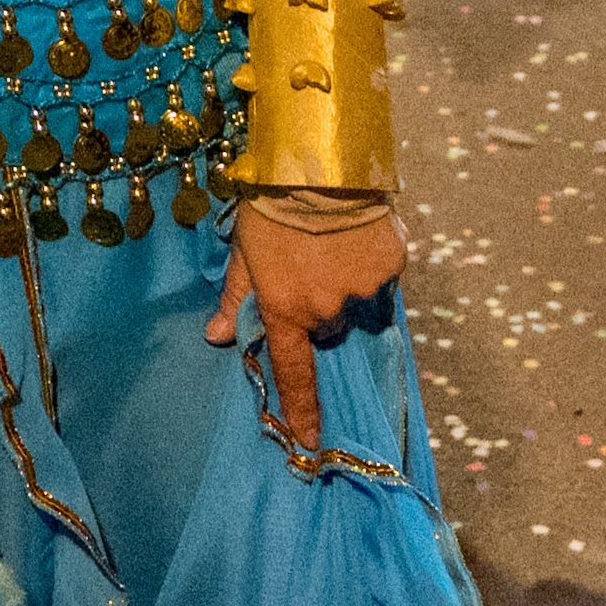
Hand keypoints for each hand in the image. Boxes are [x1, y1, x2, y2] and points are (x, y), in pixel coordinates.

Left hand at [209, 197, 406, 449]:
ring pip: (356, 302)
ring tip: (332, 242)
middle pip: (327, 326)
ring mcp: (361, 290)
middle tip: (308, 266)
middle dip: (319, 307)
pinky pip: (383, 277)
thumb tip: (214, 337)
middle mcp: (325, 309)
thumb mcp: (243, 252)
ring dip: (346, 283)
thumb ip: (234, 298)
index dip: (300, 408)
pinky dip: (372, 262)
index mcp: (285, 309)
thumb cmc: (269, 208)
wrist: (315, 165)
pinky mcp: (390, 267)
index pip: (293, 371)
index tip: (309, 440)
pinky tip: (357, 233)